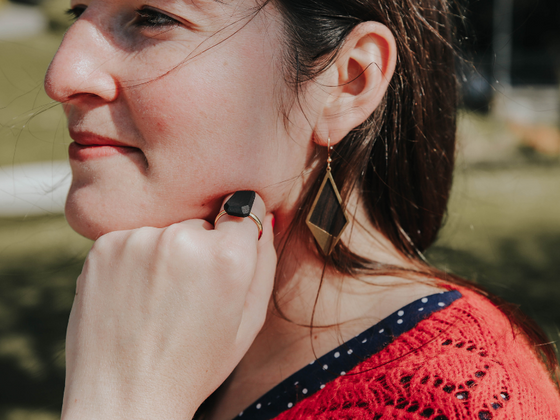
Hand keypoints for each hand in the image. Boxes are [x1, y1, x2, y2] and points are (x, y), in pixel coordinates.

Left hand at [61, 193, 275, 419]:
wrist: (125, 395)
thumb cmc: (194, 364)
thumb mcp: (249, 322)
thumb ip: (264, 262)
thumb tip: (261, 217)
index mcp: (227, 258)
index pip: (242, 212)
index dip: (236, 239)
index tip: (224, 260)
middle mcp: (182, 239)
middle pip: (202, 224)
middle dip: (200, 250)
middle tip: (187, 296)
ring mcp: (138, 240)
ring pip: (165, 232)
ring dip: (166, 255)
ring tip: (157, 300)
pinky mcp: (104, 246)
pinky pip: (133, 240)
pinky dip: (135, 260)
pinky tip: (134, 296)